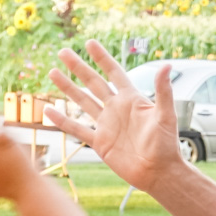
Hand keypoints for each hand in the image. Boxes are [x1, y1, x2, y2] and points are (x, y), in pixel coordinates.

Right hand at [47, 41, 181, 190]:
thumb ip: (163, 91)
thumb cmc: (166, 144)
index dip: (102, 58)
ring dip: (67, 88)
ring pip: (82, 102)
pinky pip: (77, 129)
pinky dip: (63, 120)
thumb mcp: (165, 115)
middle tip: (63, 51)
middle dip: (78, 67)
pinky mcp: (99, 143)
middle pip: (93, 83)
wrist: (158, 172)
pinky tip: (49, 110)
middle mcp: (116, 109)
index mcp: (131, 99)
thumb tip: (166, 65)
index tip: (90, 43)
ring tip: (53, 72)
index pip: (114, 73)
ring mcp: (106, 125)